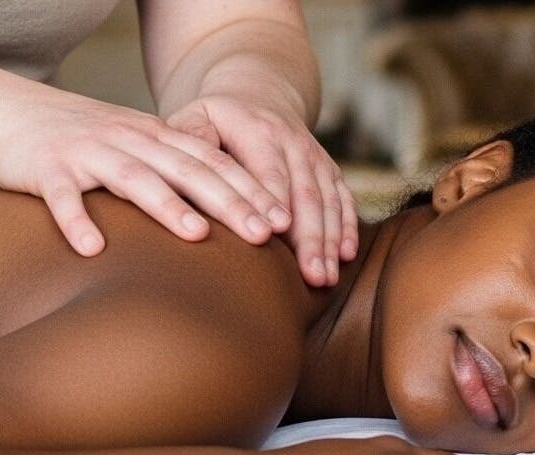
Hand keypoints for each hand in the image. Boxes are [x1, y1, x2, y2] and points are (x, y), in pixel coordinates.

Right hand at [0, 88, 289, 256]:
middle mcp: (126, 140)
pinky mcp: (45, 170)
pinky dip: (77, 221)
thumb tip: (220, 217)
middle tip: (263, 235)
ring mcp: (86, 153)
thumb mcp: (130, 149)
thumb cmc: (76, 142)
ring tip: (196, 236)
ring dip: (166, 206)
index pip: (211, 162)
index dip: (249, 190)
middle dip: (228, 201)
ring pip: (133, 178)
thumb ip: (170, 173)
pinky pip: (62, 198)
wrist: (8, 113)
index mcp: (153, 137)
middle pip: (185, 169)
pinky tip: (92, 249)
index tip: (283, 222)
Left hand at [166, 93, 357, 286]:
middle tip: (309, 275)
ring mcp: (315, 156)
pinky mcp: (328, 170)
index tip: (271, 235)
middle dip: (308, 237)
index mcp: (258, 129)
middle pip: (303, 193)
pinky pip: (342, 199)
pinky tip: (346, 256)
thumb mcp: (193, 117)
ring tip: (324, 278)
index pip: (267, 171)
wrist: (255, 97)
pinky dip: (347, 228)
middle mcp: (293, 141)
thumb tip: (187, 168)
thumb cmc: (213, 121)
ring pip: (326, 201)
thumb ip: (188, 139)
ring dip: (328, 241)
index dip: (271, 202)